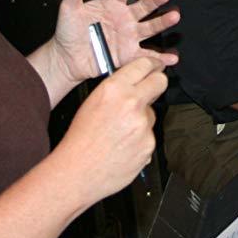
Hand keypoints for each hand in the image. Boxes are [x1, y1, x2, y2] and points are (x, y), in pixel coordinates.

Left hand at [50, 0, 178, 85]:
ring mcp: (128, 35)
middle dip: (155, 0)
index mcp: (111, 4)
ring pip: (150, 26)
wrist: (67, 59)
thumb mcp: (69, 7)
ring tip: (173, 16)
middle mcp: (123, 18)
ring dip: (163, 22)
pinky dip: (160, 57)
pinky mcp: (129, 54)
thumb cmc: (68, 32)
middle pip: (143, 6)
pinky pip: (147, 55)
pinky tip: (171, 56)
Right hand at [56, 58, 166, 201]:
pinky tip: (124, 146)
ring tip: (121, 133)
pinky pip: (149, 135)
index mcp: (114, 89)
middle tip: (151, 89)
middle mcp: (131, 103)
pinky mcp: (149, 144)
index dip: (151, 65)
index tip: (155, 66)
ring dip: (142, 119)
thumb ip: (116, 89)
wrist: (78, 172)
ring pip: (152, 113)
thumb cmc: (80, 140)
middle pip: (159, 82)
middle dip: (157, 84)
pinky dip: (140, 140)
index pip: (143, 65)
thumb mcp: (93, 102)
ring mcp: (143, 125)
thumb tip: (133, 83)